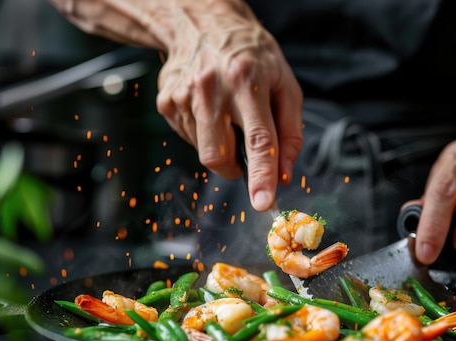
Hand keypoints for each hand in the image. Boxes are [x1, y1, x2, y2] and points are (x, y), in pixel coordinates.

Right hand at [155, 1, 302, 210]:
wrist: (202, 22)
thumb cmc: (250, 54)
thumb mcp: (284, 83)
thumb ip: (290, 131)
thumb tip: (284, 172)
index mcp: (247, 81)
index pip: (258, 139)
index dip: (262, 175)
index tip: (262, 202)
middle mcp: (211, 89)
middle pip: (218, 155)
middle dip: (232, 169)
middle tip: (242, 154)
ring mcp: (183, 96)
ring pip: (203, 150)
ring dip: (219, 145)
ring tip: (225, 112)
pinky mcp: (166, 102)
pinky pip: (188, 138)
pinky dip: (203, 134)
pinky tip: (207, 108)